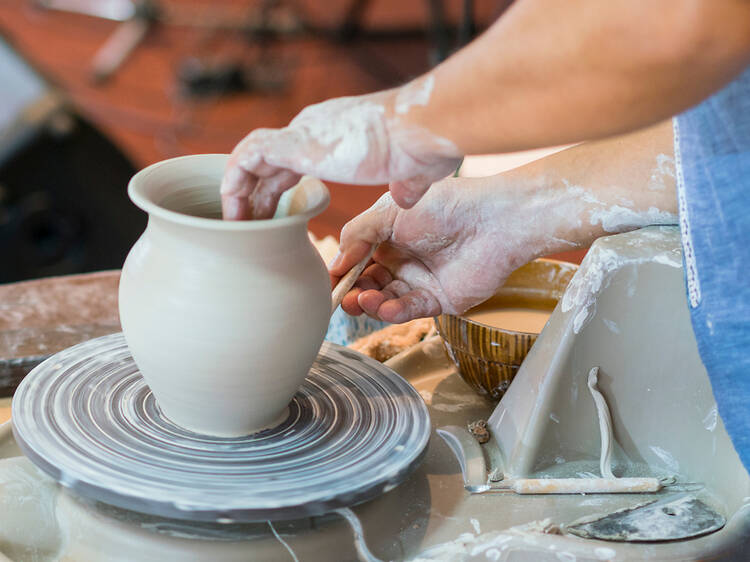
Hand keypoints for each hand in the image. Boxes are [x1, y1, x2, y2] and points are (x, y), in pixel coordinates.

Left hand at [220, 78, 461, 219]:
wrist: (419, 131)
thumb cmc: (422, 147)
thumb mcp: (412, 172)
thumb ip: (405, 185)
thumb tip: (407, 199)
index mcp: (333, 136)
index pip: (293, 163)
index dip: (280, 194)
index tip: (277, 223)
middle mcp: (311, 129)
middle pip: (268, 165)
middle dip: (257, 200)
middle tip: (251, 233)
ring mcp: (299, 133)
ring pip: (249, 161)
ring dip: (239, 194)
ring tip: (237, 230)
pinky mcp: (293, 144)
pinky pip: (245, 161)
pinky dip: (235, 187)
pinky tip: (236, 216)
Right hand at [328, 177, 548, 322]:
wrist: (494, 220)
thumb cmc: (446, 205)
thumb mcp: (390, 211)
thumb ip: (358, 234)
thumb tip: (335, 263)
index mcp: (388, 235)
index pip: (356, 259)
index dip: (341, 271)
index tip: (327, 282)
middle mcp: (402, 259)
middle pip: (367, 284)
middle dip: (352, 292)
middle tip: (342, 298)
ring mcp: (420, 280)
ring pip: (385, 300)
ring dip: (370, 304)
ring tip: (364, 300)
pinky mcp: (439, 300)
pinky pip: (410, 310)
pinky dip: (394, 312)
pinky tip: (385, 308)